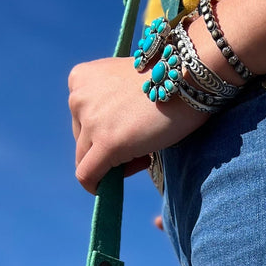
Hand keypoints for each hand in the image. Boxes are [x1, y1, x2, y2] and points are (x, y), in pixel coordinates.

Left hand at [68, 56, 209, 193]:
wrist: (188, 76)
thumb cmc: (168, 79)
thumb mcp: (127, 84)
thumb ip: (111, 104)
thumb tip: (112, 141)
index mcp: (81, 78)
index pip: (81, 119)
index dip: (104, 132)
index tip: (131, 132)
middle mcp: (78, 97)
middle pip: (82, 140)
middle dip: (107, 149)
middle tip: (142, 147)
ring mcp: (90, 122)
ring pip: (86, 160)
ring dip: (111, 164)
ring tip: (143, 154)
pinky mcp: (106, 144)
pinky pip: (88, 176)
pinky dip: (95, 186)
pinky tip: (108, 189)